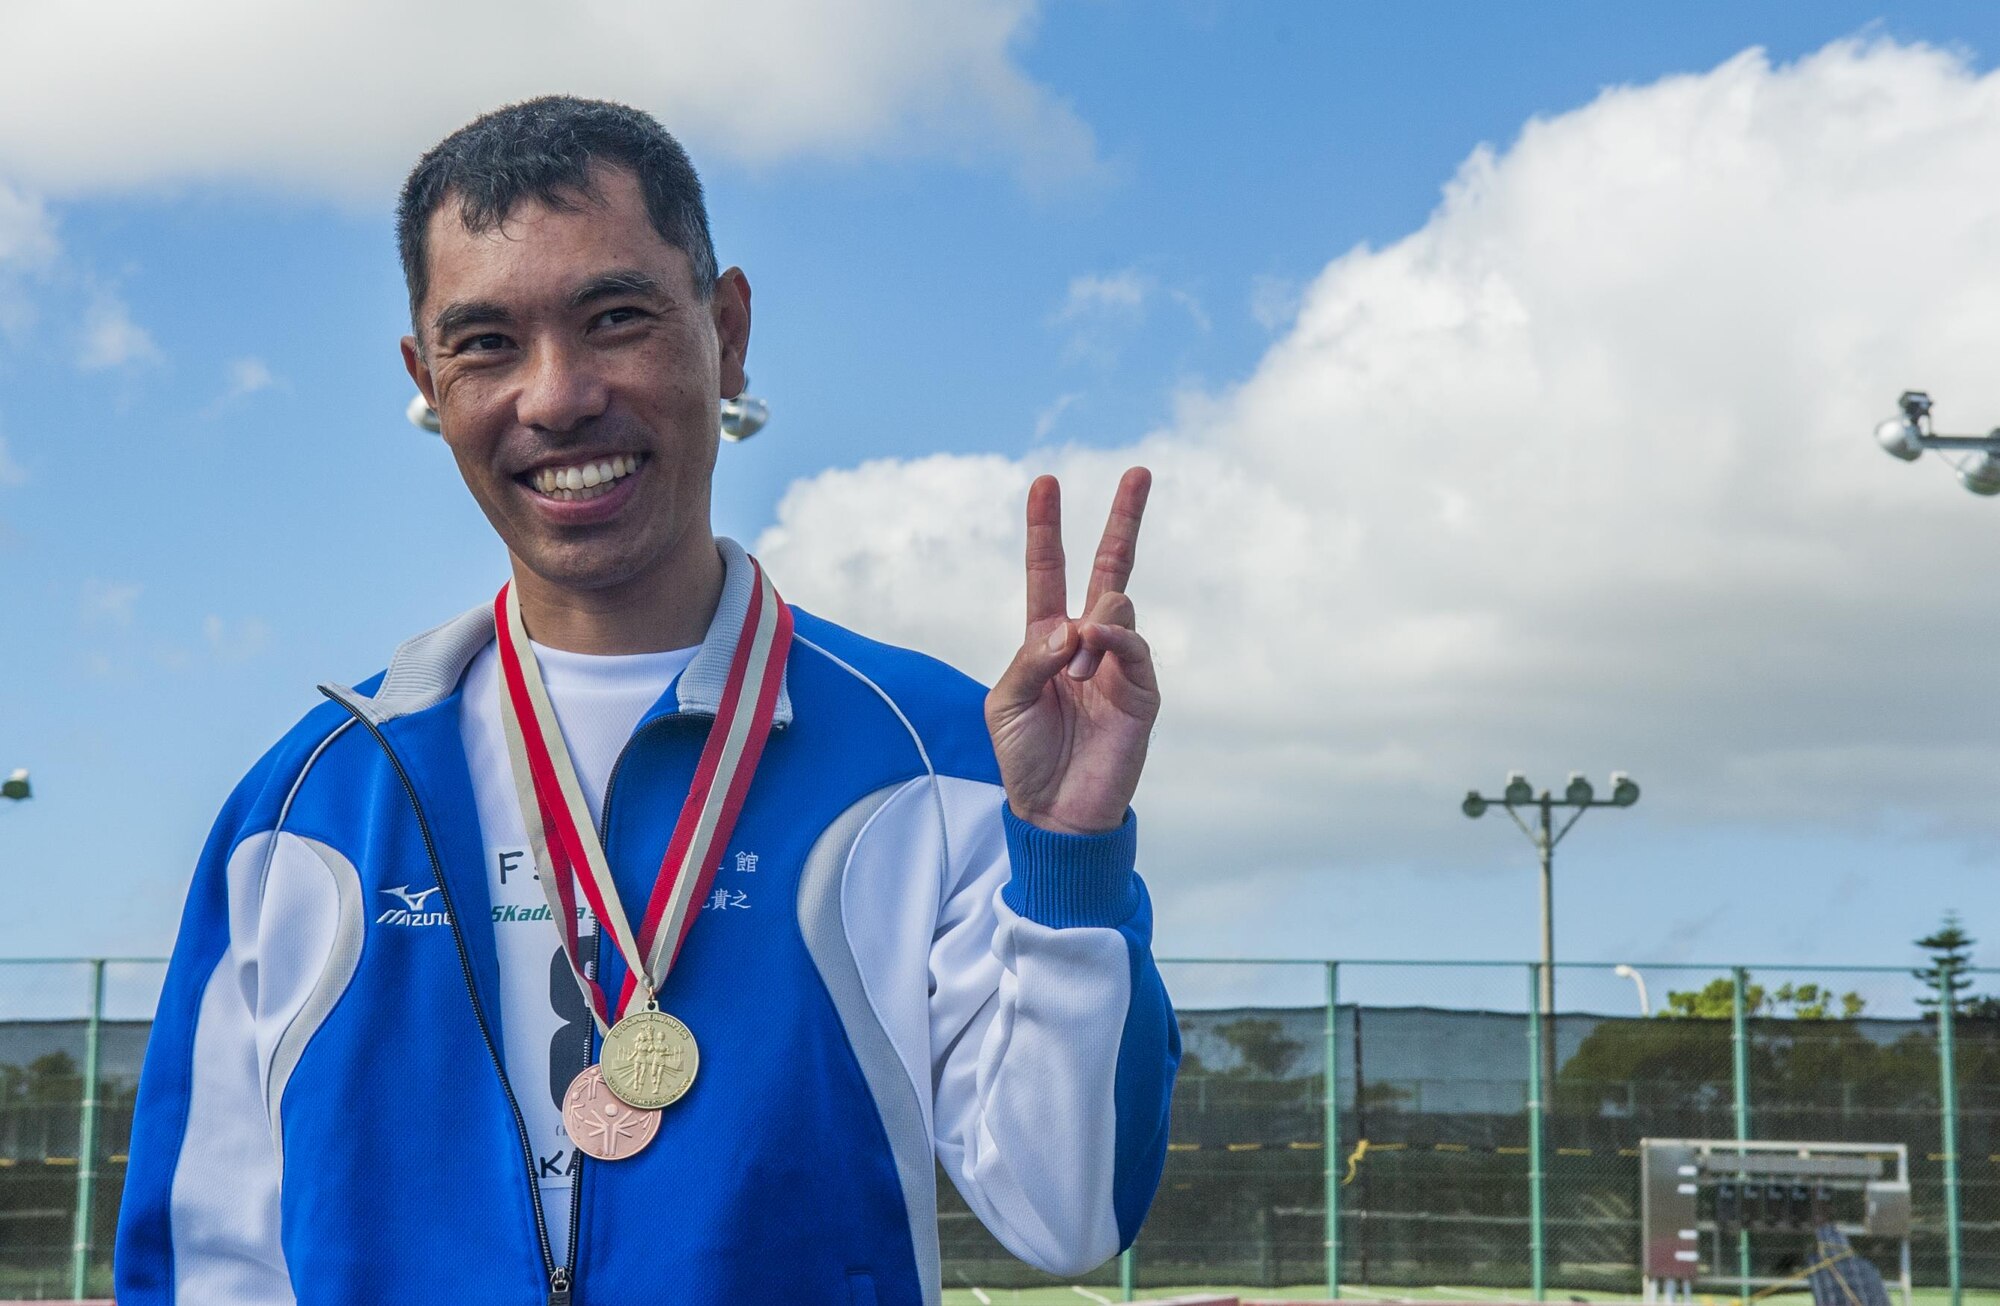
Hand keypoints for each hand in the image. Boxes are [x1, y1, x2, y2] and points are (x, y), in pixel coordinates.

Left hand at [985, 467, 1159, 834]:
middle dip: (1124, 519)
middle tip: (1139, 471)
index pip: (1049, 570)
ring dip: (1091, 627)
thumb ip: (1034, 657)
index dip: (1046, 528)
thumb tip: (1075, 626)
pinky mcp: (1142, 691)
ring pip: (1117, 606)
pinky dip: (1114, 641)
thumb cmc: (1024, 758)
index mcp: (1046, 639)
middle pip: (1109, 567)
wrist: (1056, 812)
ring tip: (1076, 669)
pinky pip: (1135, 646)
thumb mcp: (1007, 702)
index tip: (1044, 482)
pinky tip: (1095, 653)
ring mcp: (1118, 663)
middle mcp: (1087, 642)